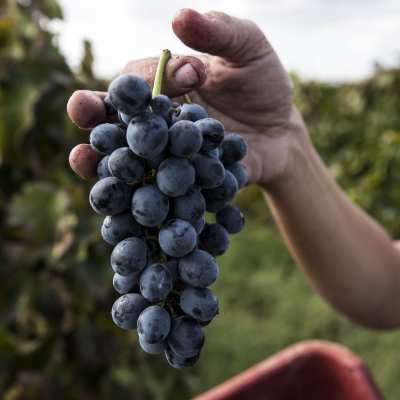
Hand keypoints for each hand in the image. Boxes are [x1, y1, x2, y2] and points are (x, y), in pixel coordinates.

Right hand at [68, 9, 301, 186]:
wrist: (281, 133)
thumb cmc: (261, 83)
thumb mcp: (247, 49)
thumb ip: (218, 32)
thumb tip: (180, 16)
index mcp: (162, 86)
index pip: (140, 80)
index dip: (154, 78)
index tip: (193, 76)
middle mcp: (154, 122)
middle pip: (117, 119)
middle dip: (96, 115)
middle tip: (81, 110)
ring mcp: (164, 157)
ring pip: (126, 159)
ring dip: (103, 162)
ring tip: (82, 161)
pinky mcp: (180, 185)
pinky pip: (158, 193)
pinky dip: (143, 197)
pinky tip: (130, 205)